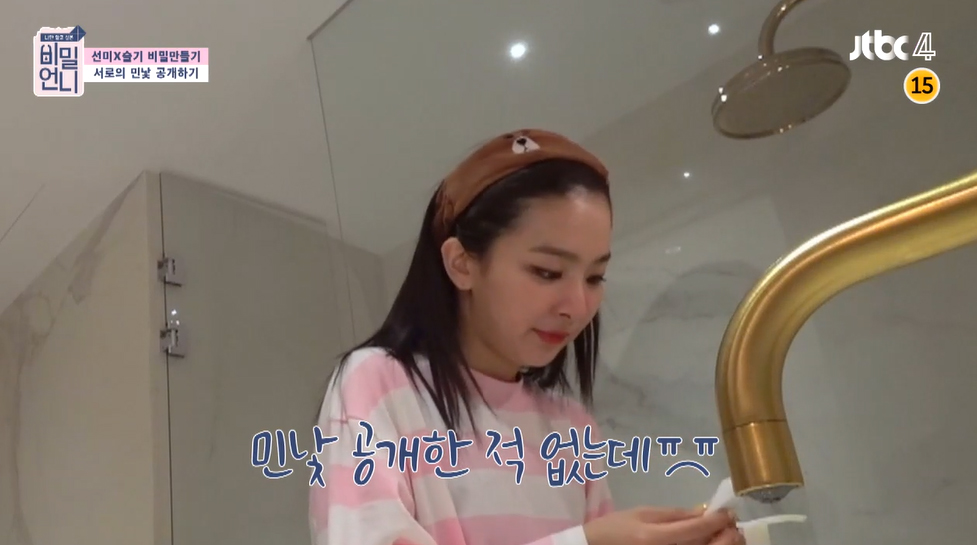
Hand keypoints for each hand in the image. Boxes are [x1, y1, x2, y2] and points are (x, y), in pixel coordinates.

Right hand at [582, 506, 741, 544]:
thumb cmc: (615, 528)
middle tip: (733, 525)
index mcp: (655, 538)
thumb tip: (704, 512)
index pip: (696, 530)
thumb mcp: (642, 513)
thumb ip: (675, 514)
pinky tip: (712, 543)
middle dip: (726, 537)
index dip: (717, 520)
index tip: (728, 512)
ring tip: (728, 534)